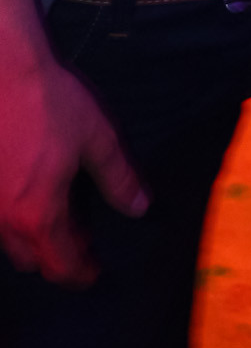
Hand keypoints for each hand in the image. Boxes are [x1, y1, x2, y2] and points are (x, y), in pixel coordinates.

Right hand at [0, 42, 147, 283]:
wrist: (5, 72)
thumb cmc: (51, 103)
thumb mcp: (97, 138)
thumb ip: (119, 178)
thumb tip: (139, 208)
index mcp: (37, 215)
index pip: (60, 264)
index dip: (81, 274)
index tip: (96, 274)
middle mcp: (5, 220)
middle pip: (31, 260)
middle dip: (57, 260)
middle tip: (84, 244)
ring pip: (10, 243)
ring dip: (35, 241)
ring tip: (61, 222)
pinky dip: (18, 219)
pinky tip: (33, 197)